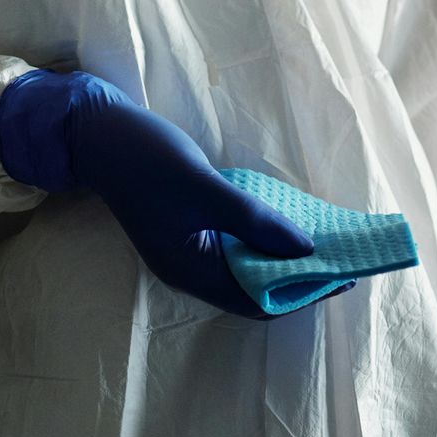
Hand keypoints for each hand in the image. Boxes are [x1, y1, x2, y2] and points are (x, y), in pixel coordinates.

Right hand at [0, 70, 313, 316]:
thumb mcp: (205, 188)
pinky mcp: (190, 232)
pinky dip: (265, 244)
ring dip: (284, 263)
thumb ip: (256, 221)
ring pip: (248, 271)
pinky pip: (237, 249)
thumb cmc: (147, 160)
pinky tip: (287, 229)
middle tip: (340, 262)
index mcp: (192, 272)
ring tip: (322, 248)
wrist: (95, 133)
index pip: (260, 302)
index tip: (340, 276)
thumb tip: (307, 250)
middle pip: (257, 292)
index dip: (302, 293)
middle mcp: (192, 272)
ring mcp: (189, 253)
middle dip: (299, 281)